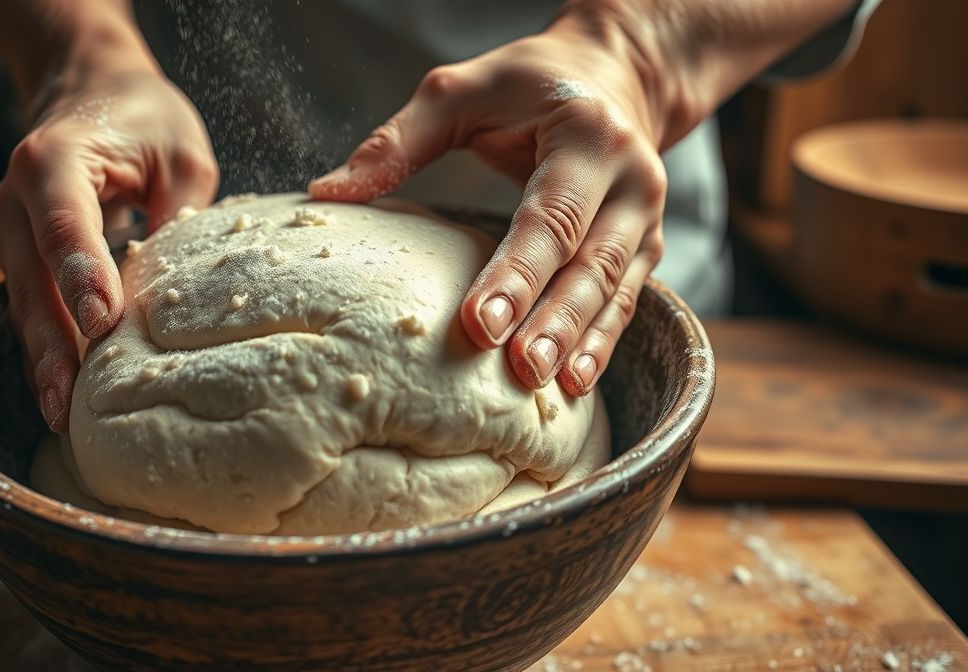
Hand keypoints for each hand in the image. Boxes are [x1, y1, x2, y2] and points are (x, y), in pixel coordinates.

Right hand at [0, 71, 217, 430]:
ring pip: (23, 303)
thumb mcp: (181, 151)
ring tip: (65, 416)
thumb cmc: (142, 117)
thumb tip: (190, 290)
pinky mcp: (18, 253)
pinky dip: (44, 347)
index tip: (103, 326)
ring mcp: (9, 228)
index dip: (81, 276)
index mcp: (54, 160)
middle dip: (52, 346)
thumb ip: (180, 212)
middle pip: (31, 280)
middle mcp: (16, 197)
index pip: (64, 225)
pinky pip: (30, 306)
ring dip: (43, 360)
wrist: (88, 85)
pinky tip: (62, 394)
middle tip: (71, 404)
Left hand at [310, 17, 666, 396]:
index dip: (516, 273)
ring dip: (580, 342)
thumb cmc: (525, 85)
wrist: (613, 77)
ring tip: (546, 387)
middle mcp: (632, 179)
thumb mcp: (460, 90)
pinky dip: (601, 344)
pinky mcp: (646, 247)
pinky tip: (574, 383)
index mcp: (588, 136)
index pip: (549, 216)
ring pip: (614, 290)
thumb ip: (397, 140)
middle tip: (518, 370)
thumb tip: (325, 193)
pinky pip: (626, 302)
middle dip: (554, 321)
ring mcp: (646, 218)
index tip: (478, 322)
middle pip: (591, 262)